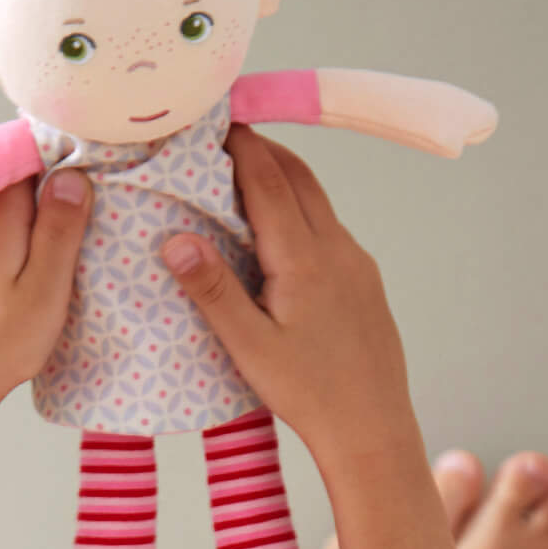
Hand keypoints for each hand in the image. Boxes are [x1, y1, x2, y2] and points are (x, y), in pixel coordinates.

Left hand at [0, 168, 92, 432]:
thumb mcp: (47, 290)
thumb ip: (61, 227)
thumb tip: (73, 174)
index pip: (28, 151)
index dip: (59, 160)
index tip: (82, 182)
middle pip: (3, 175)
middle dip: (34, 186)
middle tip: (65, 220)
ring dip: (7, 213)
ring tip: (30, 249)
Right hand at [159, 125, 412, 453]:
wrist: (373, 429)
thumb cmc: (308, 394)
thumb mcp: (250, 347)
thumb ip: (212, 290)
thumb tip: (174, 239)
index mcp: (305, 258)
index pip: (267, 176)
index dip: (237, 141)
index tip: (209, 119)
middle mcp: (337, 249)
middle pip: (296, 174)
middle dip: (258, 147)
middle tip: (219, 136)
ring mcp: (356, 262)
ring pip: (316, 199)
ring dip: (280, 177)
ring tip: (240, 176)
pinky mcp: (365, 280)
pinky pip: (328, 227)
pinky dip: (298, 210)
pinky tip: (275, 232)